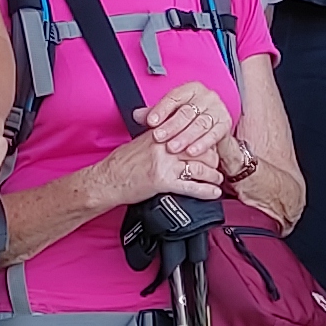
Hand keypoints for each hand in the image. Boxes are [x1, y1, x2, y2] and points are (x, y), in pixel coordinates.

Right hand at [97, 127, 226, 208]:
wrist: (107, 180)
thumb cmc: (121, 164)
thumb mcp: (141, 142)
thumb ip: (160, 138)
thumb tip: (176, 138)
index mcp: (160, 134)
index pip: (191, 132)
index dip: (204, 141)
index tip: (210, 147)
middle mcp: (164, 146)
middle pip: (199, 148)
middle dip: (212, 158)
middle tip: (217, 164)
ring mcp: (164, 164)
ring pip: (199, 167)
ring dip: (213, 175)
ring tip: (218, 179)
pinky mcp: (162, 181)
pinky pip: (191, 186)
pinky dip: (206, 191)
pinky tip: (213, 193)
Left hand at [139, 82, 235, 166]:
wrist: (213, 129)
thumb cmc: (190, 120)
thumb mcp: (171, 114)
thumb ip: (155, 114)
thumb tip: (136, 115)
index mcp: (191, 89)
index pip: (174, 98)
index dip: (161, 110)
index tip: (150, 122)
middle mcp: (206, 96)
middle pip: (186, 112)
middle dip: (171, 126)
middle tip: (158, 137)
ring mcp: (217, 109)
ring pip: (199, 124)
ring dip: (185, 137)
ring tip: (172, 147)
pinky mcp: (225, 124)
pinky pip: (213, 135)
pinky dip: (202, 144)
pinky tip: (191, 152)